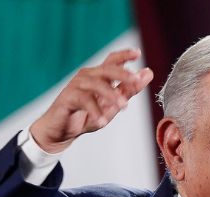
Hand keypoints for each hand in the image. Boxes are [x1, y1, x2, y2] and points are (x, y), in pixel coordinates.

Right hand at [29, 49, 153, 152]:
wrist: (62, 131)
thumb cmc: (86, 116)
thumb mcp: (113, 105)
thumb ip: (129, 90)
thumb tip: (148, 73)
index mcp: (99, 76)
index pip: (112, 61)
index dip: (125, 55)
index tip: (138, 53)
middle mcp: (87, 76)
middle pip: (107, 69)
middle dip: (123, 73)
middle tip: (136, 80)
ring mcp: (76, 85)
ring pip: (97, 84)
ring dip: (112, 95)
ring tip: (124, 106)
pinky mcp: (68, 97)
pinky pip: (84, 100)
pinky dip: (95, 111)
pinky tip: (102, 120)